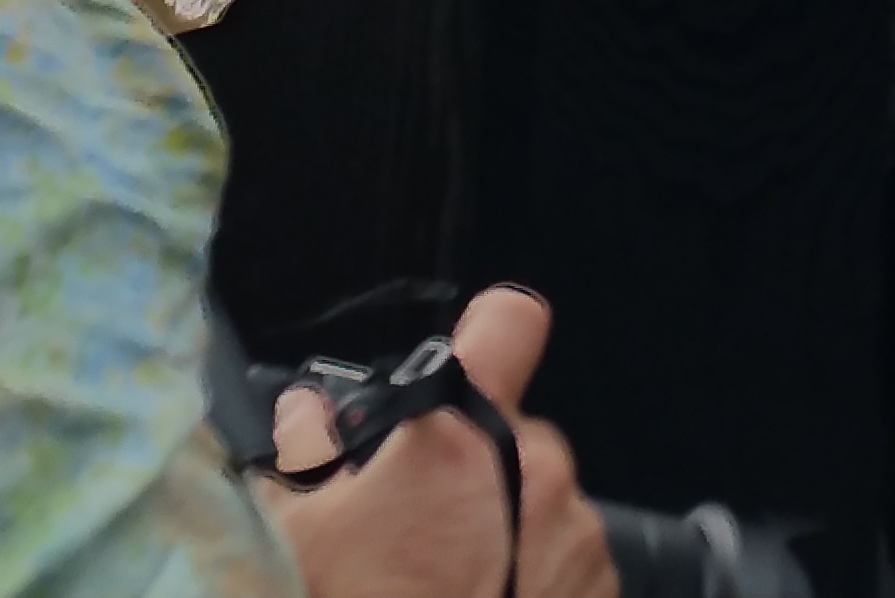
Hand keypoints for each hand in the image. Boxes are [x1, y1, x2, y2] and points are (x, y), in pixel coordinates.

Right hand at [260, 285, 613, 597]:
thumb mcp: (295, 535)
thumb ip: (305, 454)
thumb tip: (310, 416)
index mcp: (460, 440)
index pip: (510, 324)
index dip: (490, 334)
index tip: (472, 358)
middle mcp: (537, 475)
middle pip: (512, 433)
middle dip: (471, 467)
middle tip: (416, 523)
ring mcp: (577, 541)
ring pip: (540, 503)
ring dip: (503, 528)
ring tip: (444, 582)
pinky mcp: (599, 594)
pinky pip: (566, 561)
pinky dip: (531, 577)